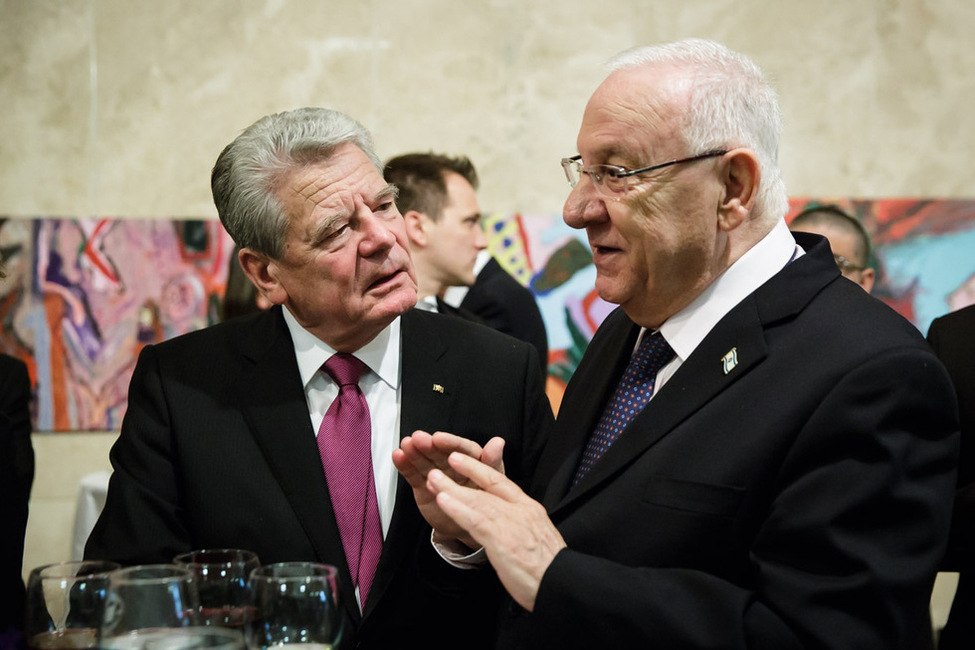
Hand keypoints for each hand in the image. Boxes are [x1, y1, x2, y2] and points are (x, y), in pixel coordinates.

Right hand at [393, 430, 504, 547]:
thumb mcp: (493, 483)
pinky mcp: (424, 485)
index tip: (438, 438)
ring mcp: (437, 474)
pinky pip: (413, 473)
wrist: (469, 526)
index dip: (450, 443)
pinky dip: (405, 465)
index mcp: (472, 460)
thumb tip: (498, 442)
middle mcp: (452, 464)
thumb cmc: (485, 502)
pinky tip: (398, 456)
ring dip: (414, 451)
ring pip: (424, 460)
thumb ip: (492, 462)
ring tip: (405, 445)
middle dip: (428, 445)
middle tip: (417, 439)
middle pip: (440, 452)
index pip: (462, 449)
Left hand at [428, 451, 565, 611]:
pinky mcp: (502, 539)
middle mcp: (521, 511)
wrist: (561, 582)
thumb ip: (520, 525)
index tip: (463, 460)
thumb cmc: (549, 567)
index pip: (502, 481)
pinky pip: (475, 519)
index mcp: (530, 509)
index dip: (480, 469)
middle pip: (487, 486)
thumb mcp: (537, 536)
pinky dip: (457, 508)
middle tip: (443, 463)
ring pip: (477, 500)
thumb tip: (506, 524)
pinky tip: (443, 501)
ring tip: (433, 480)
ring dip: (452, 488)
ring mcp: (511, 523)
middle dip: (463, 472)